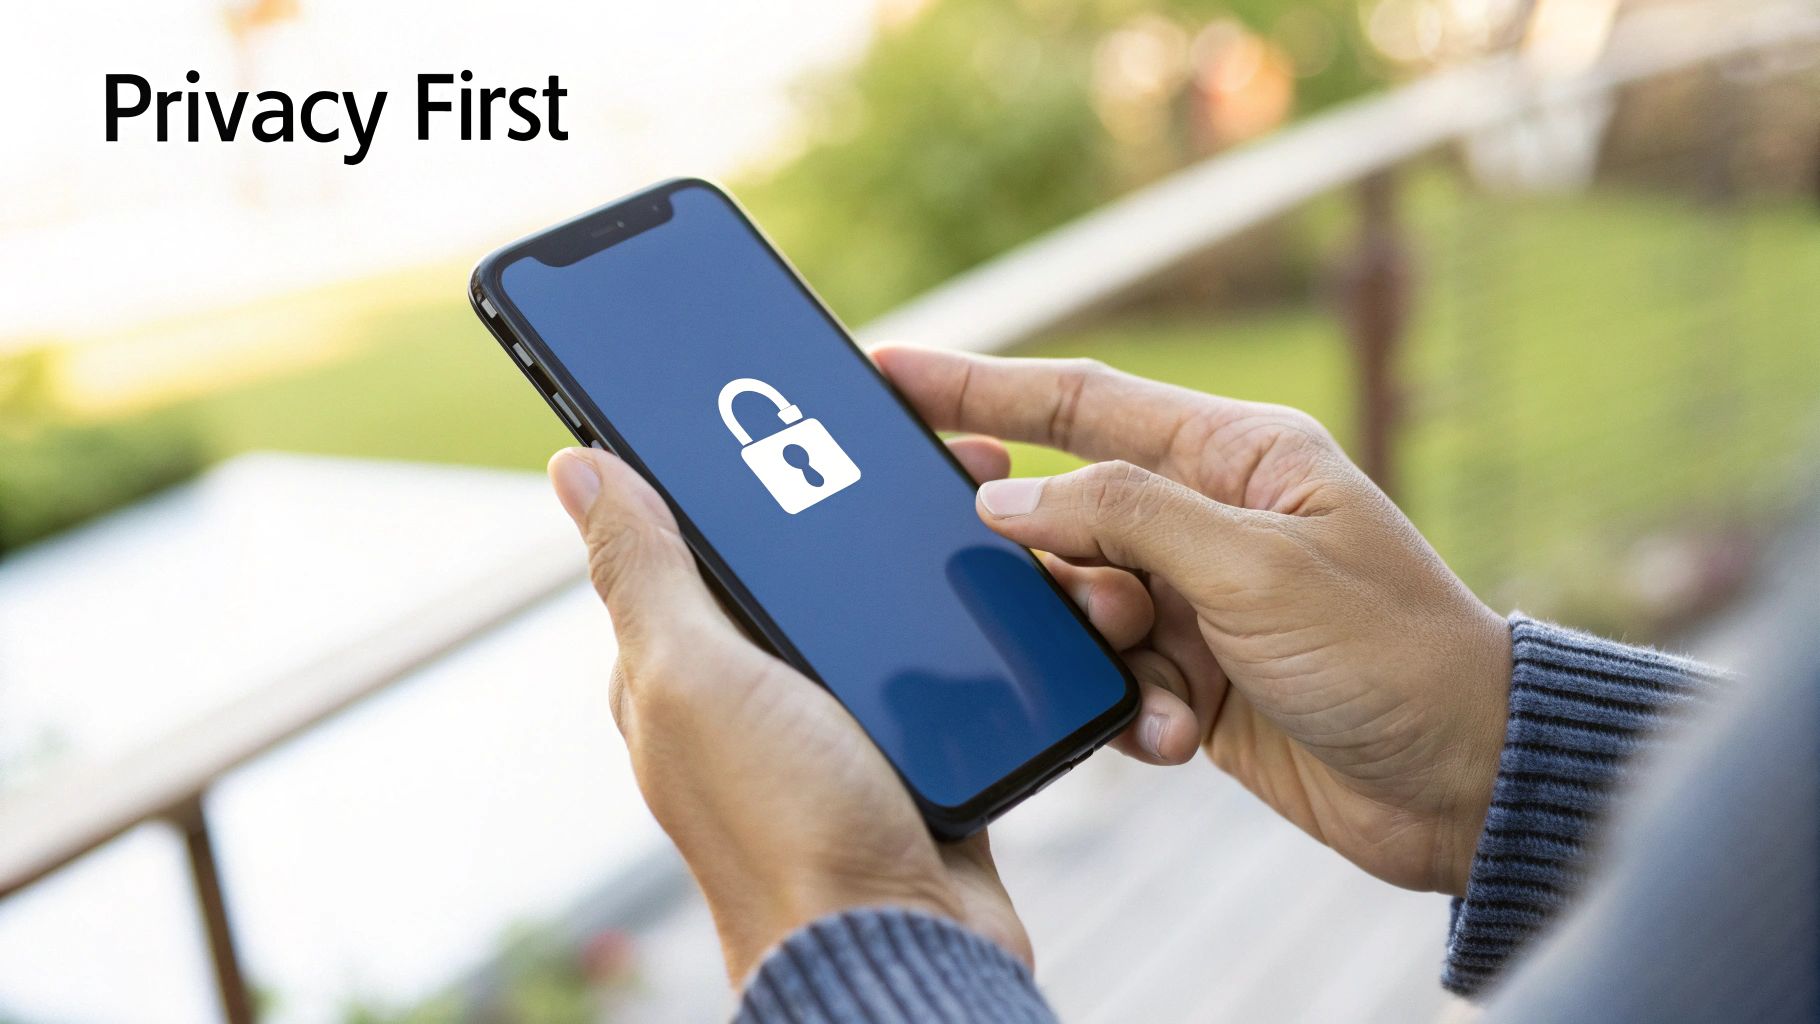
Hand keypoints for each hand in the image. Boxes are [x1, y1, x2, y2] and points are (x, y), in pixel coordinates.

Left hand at [546, 438, 1152, 979]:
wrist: (903, 946)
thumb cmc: (785, 825)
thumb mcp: (694, 678)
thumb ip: (645, 572)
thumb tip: (574, 465)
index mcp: (687, 661)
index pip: (702, 529)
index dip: (747, 456)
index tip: (807, 392)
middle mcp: (759, 684)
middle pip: (812, 553)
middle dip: (870, 491)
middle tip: (945, 446)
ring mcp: (842, 715)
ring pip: (891, 598)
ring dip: (941, 551)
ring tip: (1001, 502)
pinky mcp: (920, 746)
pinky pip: (951, 658)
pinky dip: (984, 622)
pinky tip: (1025, 582)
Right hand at [876, 346, 1512, 895]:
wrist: (1461, 783)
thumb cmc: (1388, 653)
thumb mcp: (1254, 569)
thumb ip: (1125, 518)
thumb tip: (1005, 500)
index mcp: (1236, 455)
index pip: (1081, 403)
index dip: (980, 387)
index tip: (890, 374)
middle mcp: (1209, 518)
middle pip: (1066, 507)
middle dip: (1031, 548)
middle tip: (984, 565)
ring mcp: (1198, 601)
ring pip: (1078, 601)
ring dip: (1092, 644)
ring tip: (1145, 672)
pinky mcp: (1192, 678)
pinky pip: (1111, 678)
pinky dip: (1126, 709)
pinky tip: (1173, 733)